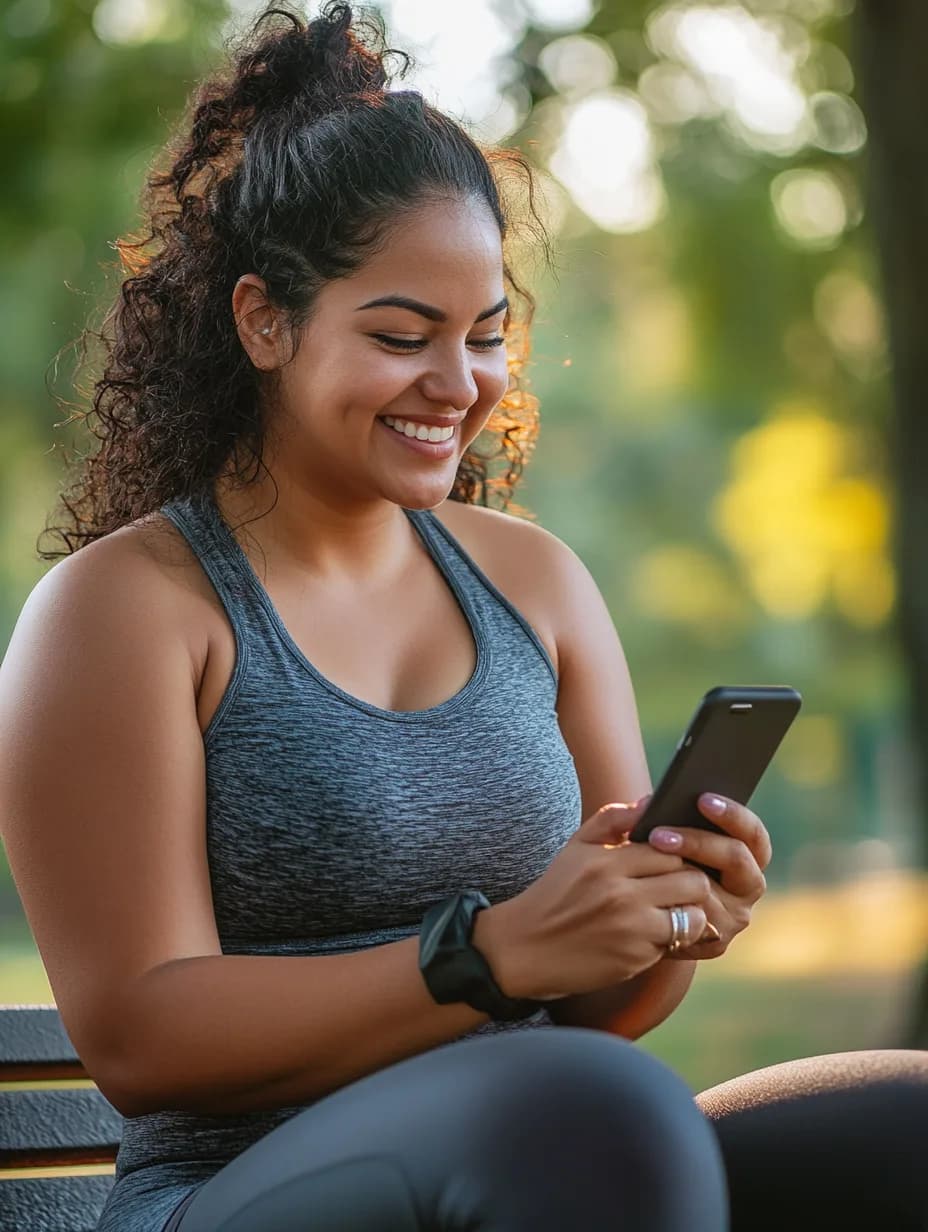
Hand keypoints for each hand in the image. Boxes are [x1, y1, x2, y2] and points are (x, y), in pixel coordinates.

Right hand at [473, 800, 712, 1001]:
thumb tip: (649, 801)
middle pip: (690, 879)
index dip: (678, 854)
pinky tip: (655, 935)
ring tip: (674, 912)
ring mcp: (630, 929)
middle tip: (678, 888)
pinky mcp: (634, 959)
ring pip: (693, 915)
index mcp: (606, 861)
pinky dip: (673, 940)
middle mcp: (620, 893)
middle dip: (690, 883)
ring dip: (690, 915)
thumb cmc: (555, 892)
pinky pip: (676, 944)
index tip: (672, 862)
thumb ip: (613, 819)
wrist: (523, 948)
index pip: (671, 848)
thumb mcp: (576, 847)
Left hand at [646, 794, 770, 958]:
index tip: (702, 799)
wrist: (639, 920)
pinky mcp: (715, 940)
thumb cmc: (650, 867)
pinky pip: (698, 918)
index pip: (752, 833)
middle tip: (658, 833)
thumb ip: (651, 817)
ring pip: (713, 888)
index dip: (732, 815)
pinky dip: (673, 900)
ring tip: (648, 855)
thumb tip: (646, 802)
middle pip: (737, 857)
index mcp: (745, 854)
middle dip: (698, 841)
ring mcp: (735, 915)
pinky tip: (648, 888)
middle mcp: (747, 884)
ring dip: (680, 871)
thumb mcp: (652, 837)